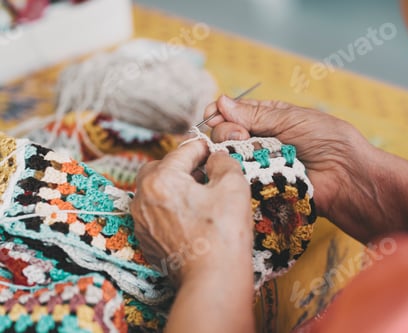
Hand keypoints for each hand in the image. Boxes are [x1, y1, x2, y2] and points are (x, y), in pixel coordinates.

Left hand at [130, 140, 252, 284]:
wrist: (212, 279)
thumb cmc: (223, 232)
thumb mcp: (233, 185)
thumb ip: (223, 161)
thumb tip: (215, 159)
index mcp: (161, 179)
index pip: (182, 151)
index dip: (202, 148)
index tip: (214, 150)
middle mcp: (143, 198)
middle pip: (160, 168)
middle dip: (182, 165)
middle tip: (205, 171)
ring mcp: (141, 221)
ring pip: (155, 191)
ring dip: (174, 187)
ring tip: (199, 194)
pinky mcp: (146, 240)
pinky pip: (155, 213)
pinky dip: (170, 208)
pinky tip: (191, 216)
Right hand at [205, 96, 407, 242]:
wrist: (349, 176)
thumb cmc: (328, 140)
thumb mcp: (292, 118)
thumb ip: (256, 114)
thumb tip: (221, 101)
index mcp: (270, 119)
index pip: (234, 113)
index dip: (220, 112)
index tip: (212, 114)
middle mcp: (262, 141)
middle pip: (226, 133)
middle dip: (226, 130)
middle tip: (238, 134)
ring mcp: (260, 164)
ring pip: (229, 156)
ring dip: (230, 150)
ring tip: (242, 149)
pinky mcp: (262, 186)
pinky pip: (240, 178)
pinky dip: (235, 172)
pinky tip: (235, 167)